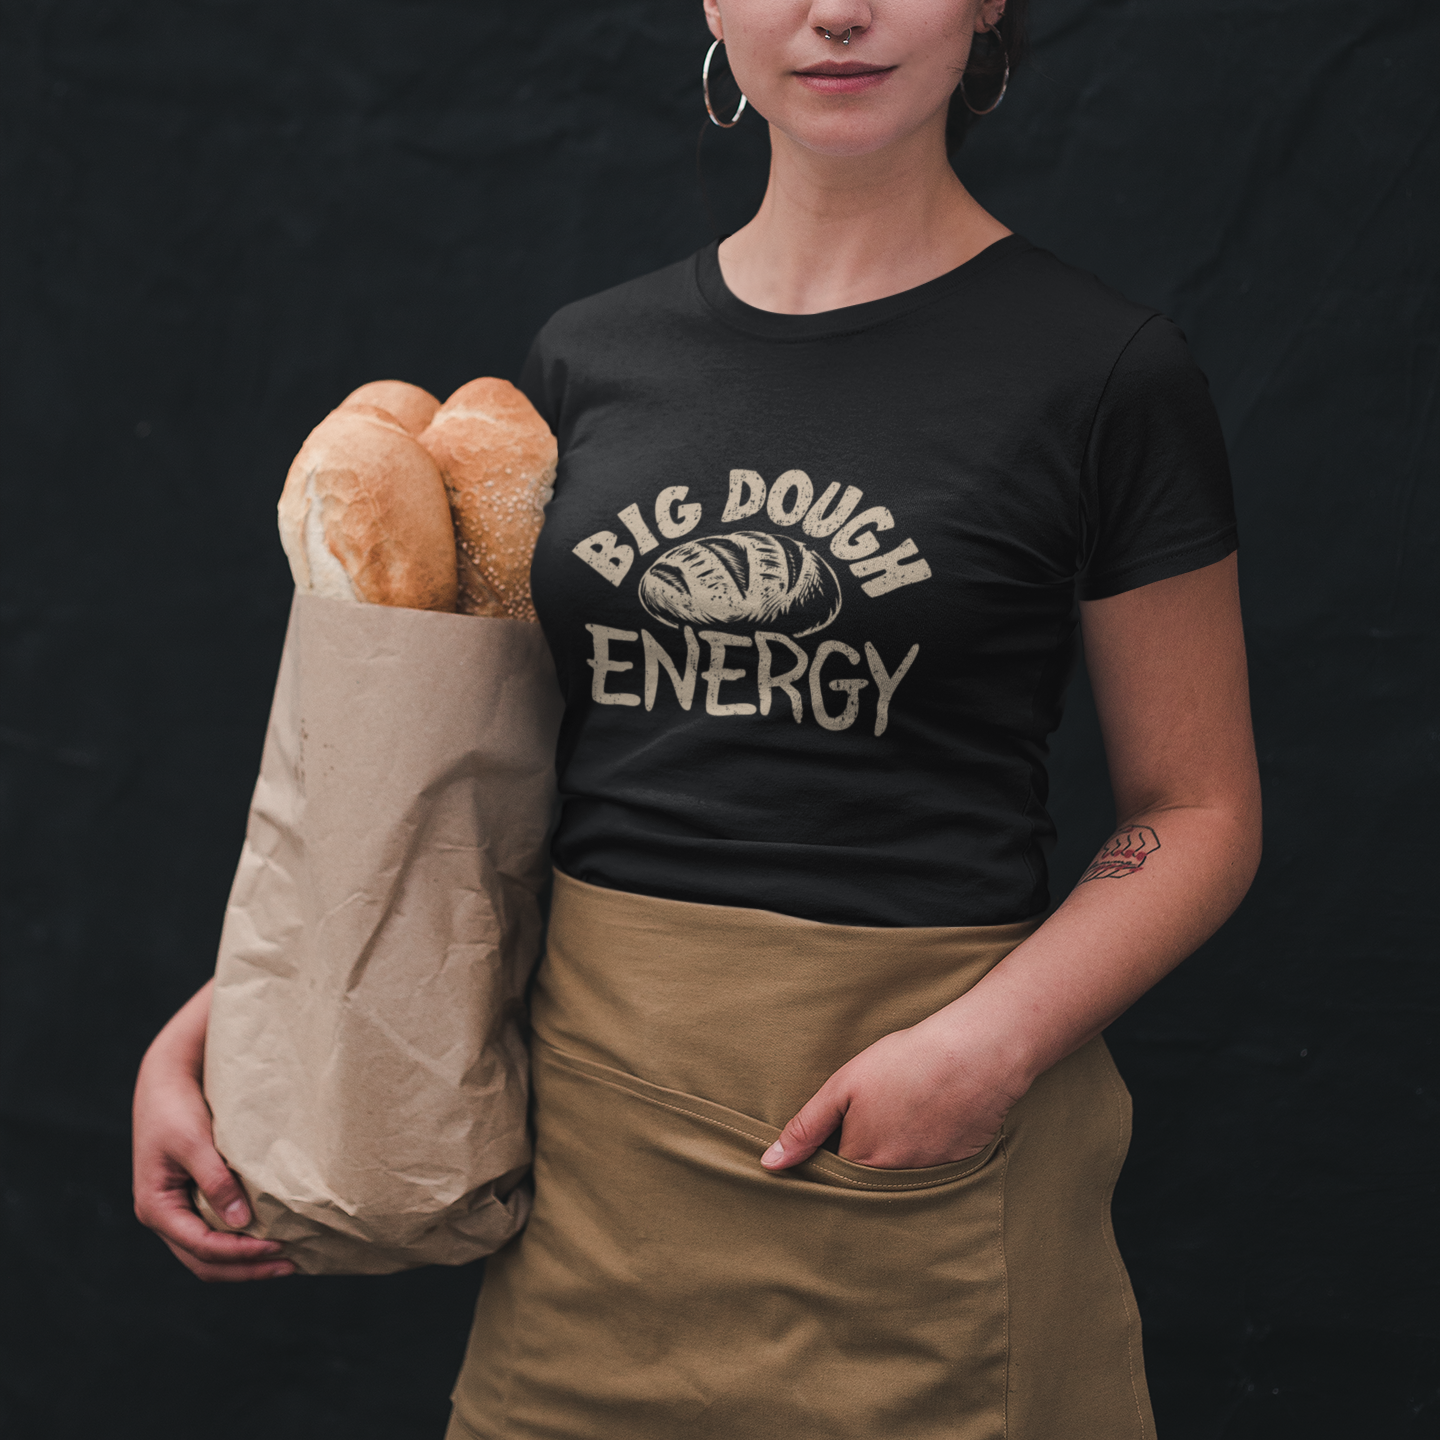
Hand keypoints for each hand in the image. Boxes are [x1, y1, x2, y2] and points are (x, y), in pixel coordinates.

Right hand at [132, 983, 293, 1281]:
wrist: (167, 1079)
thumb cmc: (178, 1108)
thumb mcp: (195, 1143)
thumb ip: (216, 1182)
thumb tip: (242, 1224)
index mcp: (156, 1208)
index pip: (202, 1247)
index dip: (241, 1253)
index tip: (278, 1247)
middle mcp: (163, 1217)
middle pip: (205, 1261)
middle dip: (246, 1268)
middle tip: (291, 1264)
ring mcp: (176, 1211)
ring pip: (209, 1253)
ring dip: (245, 1262)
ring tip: (286, 1260)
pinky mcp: (191, 1199)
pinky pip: (214, 1233)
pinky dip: (240, 1242)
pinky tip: (269, 1236)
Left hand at [759, 1009, 1028, 1171]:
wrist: (975, 1054)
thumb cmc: (905, 1062)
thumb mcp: (844, 1086)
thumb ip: (806, 1127)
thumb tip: (770, 1164)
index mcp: (862, 1162)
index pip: (833, 1177)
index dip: (829, 1158)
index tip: (832, 1139)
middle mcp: (895, 1180)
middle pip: (866, 1185)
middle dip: (861, 1166)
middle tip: (873, 1124)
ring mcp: (930, 1176)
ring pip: (900, 1181)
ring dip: (895, 1161)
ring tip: (903, 1121)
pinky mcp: (960, 1166)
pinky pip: (933, 1174)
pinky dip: (927, 1155)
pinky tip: (930, 1124)